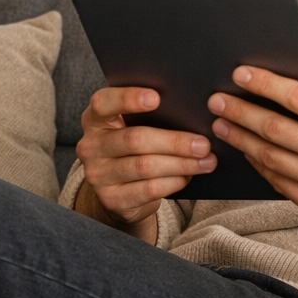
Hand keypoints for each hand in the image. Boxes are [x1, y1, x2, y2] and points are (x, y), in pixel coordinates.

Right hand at [76, 86, 216, 237]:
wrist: (120, 188)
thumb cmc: (134, 146)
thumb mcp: (133, 126)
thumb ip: (151, 115)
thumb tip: (192, 112)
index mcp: (95, 119)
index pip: (103, 103)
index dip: (128, 98)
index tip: (157, 98)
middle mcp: (91, 146)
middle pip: (135, 139)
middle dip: (175, 142)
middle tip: (203, 144)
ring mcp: (98, 175)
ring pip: (145, 166)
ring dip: (181, 164)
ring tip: (206, 161)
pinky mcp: (112, 199)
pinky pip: (149, 189)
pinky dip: (174, 182)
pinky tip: (189, 176)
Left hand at [207, 56, 297, 227]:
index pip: (297, 98)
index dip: (265, 84)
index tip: (241, 74)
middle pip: (274, 128)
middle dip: (240, 112)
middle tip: (217, 101)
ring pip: (270, 157)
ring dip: (241, 139)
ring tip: (222, 125)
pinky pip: (278, 182)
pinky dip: (258, 164)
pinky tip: (246, 150)